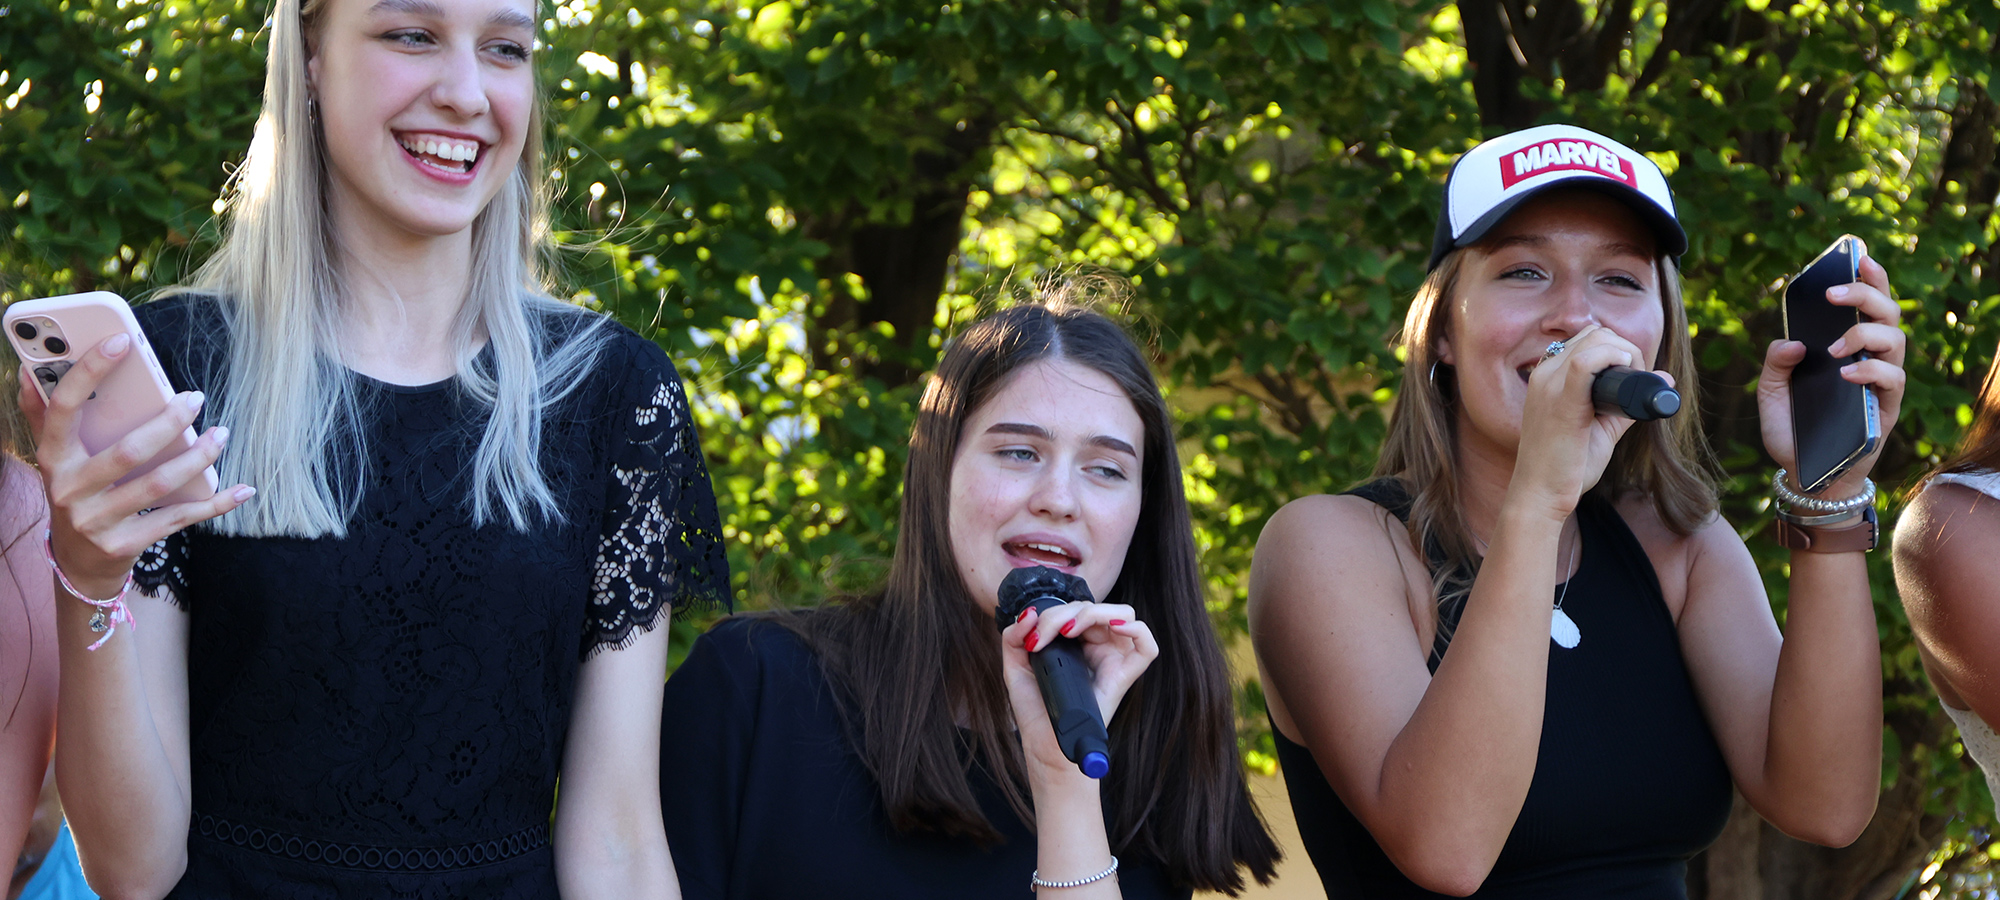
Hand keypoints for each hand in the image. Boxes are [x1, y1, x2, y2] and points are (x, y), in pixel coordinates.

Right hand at [21, 335, 254, 597]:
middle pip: (128, 450)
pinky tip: (242, 489)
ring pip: (158, 484)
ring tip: (222, 434)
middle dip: (169, 423)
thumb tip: (27, 371)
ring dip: (198, 457)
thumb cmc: (74, 494)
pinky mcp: (125, 545)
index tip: (120, 341)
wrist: (77, 564)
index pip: (64, 408)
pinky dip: (214, 503)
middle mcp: (69, 490)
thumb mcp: (54, 459)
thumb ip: (43, 416)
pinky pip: (178, 519)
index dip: (88, 373)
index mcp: (52, 459)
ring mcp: (97, 520)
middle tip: (196, 398)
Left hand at [998, 601, 1157, 777]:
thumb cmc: (1035, 707)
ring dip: (1093, 613)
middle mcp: (1099, 646)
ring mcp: (1114, 659)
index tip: (1031, 637)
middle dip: (1065, 613)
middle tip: (1045, 635)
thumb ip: (1014, 636)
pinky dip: (1137, 629)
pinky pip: (1147, 646)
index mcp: (1078, 641)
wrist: (1043, 742)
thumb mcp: (1015, 666)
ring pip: (1123, 615)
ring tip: (1069, 631)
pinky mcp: (1126, 676)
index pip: (1076, 608)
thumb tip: (1029, 613)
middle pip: (1095, 608)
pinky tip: (1115, 627)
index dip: (1054, 612)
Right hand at [1510, 324, 1659, 517]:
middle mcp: (1544, 374)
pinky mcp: (1559, 401)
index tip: (1634, 374)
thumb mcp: (1601, 429)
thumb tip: (1665, 379)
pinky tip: (1626, 375)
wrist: (1540, 495)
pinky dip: (1613, 358)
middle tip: (1638, 379)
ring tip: (1634, 381)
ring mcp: (1548, 385)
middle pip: (1594, 335)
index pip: (1586, 339)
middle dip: (1625, 348)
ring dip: (1625, 352)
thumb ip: (1628, 405)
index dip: (1617, 348)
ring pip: (1594, 340)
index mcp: (1547, 378)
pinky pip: (1586, 361)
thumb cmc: (1566, 467)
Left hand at [1757, 253, 1904, 498]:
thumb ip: (1775, 363)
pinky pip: (1892, 379)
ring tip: (1835, 346)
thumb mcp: (1771, 393)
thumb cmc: (1793, 428)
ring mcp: (1883, 381)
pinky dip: (1871, 371)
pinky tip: (1847, 373)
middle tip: (1833, 291)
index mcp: (1846, 345)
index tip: (1858, 253)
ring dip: (1865, 334)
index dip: (1869, 275)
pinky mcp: (1888, 407)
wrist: (1804, 472)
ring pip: (1896, 340)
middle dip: (1865, 293)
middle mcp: (1870, 357)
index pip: (1866, 303)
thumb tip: (1793, 342)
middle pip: (1887, 312)